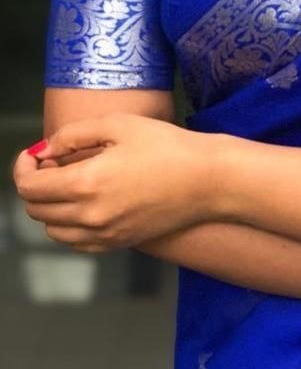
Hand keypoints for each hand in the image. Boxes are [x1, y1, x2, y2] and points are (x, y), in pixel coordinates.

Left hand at [12, 113, 215, 252]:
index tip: (34, 154)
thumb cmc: (168, 146)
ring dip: (50, 207)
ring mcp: (105, 234)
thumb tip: (46, 150)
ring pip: (53, 231)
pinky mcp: (120, 243)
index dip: (24, 167)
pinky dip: (70, 227)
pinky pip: (78, 243)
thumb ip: (73, 135)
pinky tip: (86, 205)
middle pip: (36, 210)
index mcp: (86, 183)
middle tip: (53, 164)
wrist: (208, 179)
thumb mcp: (119, 124)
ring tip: (70, 183)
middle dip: (35, 185)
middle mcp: (90, 216)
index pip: (30, 186)